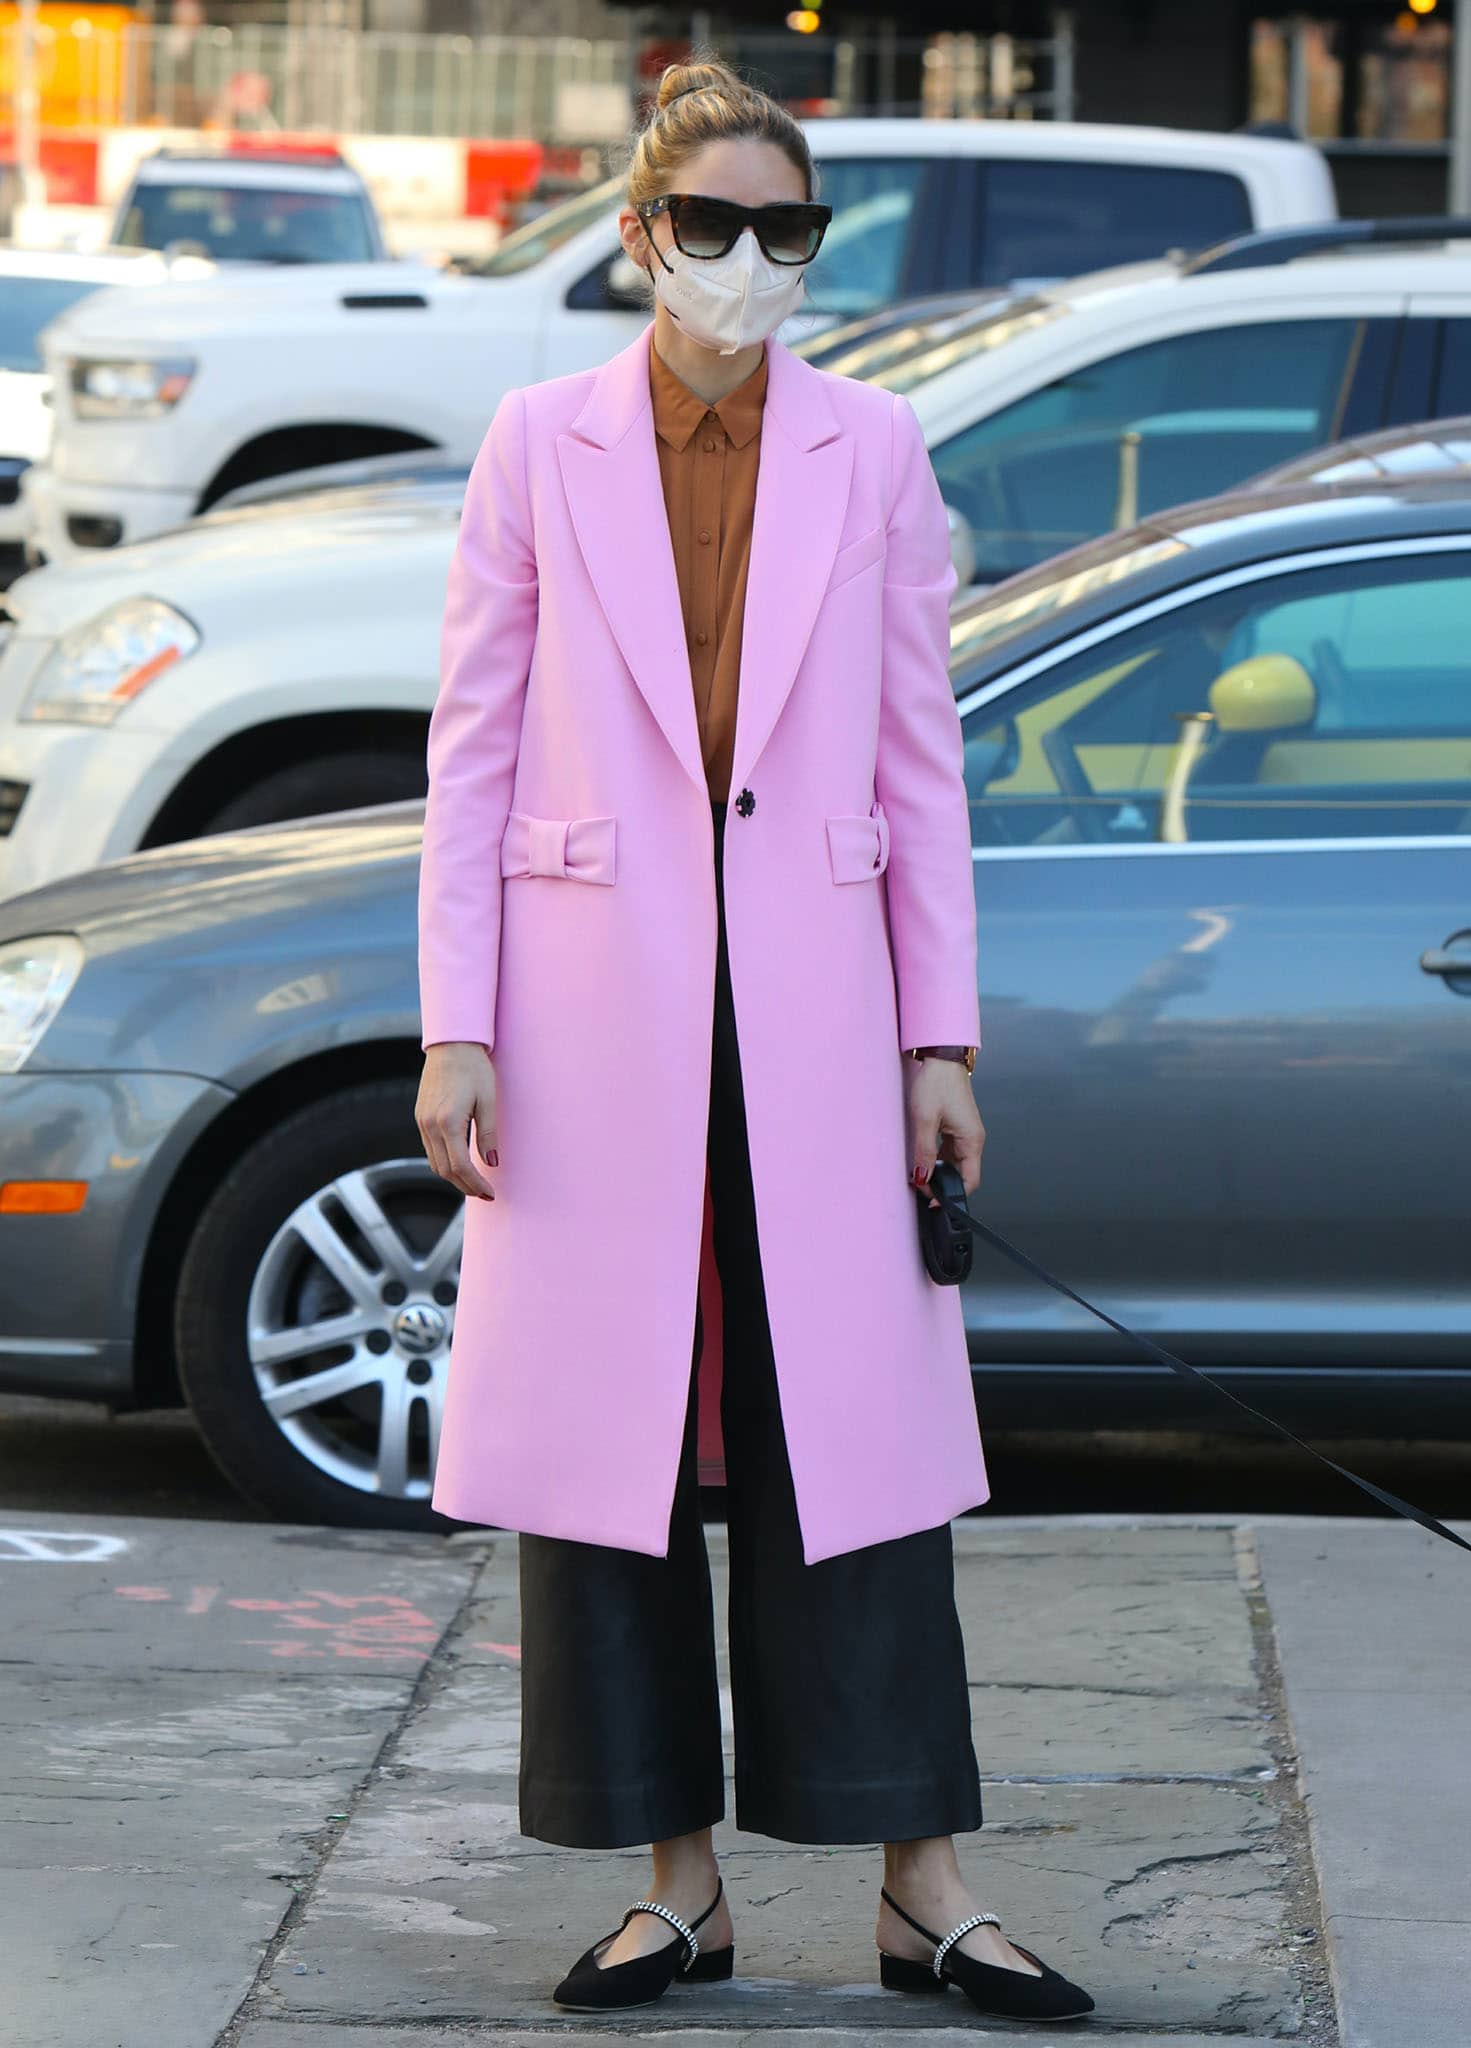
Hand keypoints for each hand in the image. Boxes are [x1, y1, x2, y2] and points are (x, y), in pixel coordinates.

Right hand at [416, 1043, 497, 1200]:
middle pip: (445, 1170)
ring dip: (453, 1177)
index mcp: (448, 1122)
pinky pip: (429, 1149)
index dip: (476, 1184)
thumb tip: (492, 1163)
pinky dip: (444, 1161)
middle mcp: (430, 1125)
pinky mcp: (420, 1116)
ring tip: (473, 1182)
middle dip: (465, 1186)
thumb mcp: (488, 1101)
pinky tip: (459, 1162)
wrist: (451, 1045)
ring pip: (434, 1162)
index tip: (490, 1192)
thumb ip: (488, 1135)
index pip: (461, 1167)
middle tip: (484, 1193)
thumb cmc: (474, 1069)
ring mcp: (422, 1121)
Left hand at [903, 1055, 984, 1208]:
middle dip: (942, 1186)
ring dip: (938, 1173)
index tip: (933, 1201)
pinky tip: (922, 1160)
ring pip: (954, 1165)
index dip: (952, 1195)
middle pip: (961, 1175)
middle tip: (919, 1186)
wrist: (941, 1058)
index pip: (969, 1181)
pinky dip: (937, 1160)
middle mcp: (972, 1139)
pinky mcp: (956, 1128)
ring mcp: (964, 1134)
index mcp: (972, 1140)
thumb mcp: (925, 1120)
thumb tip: (922, 1177)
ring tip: (918, 1175)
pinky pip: (949, 1152)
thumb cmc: (937, 1083)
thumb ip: (924, 1152)